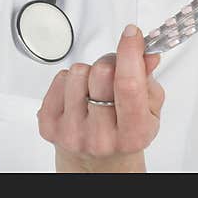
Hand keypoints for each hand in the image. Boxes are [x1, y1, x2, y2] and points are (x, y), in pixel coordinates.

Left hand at [36, 24, 165, 172]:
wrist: (97, 163)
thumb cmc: (123, 133)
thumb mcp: (148, 112)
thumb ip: (149, 81)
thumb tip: (147, 54)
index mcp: (132, 134)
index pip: (129, 85)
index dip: (130, 53)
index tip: (132, 34)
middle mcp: (101, 137)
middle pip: (102, 72)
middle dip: (111, 61)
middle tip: (114, 69)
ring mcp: (72, 132)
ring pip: (78, 71)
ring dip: (88, 72)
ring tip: (94, 88)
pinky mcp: (49, 126)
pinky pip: (59, 78)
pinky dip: (69, 80)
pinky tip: (78, 96)